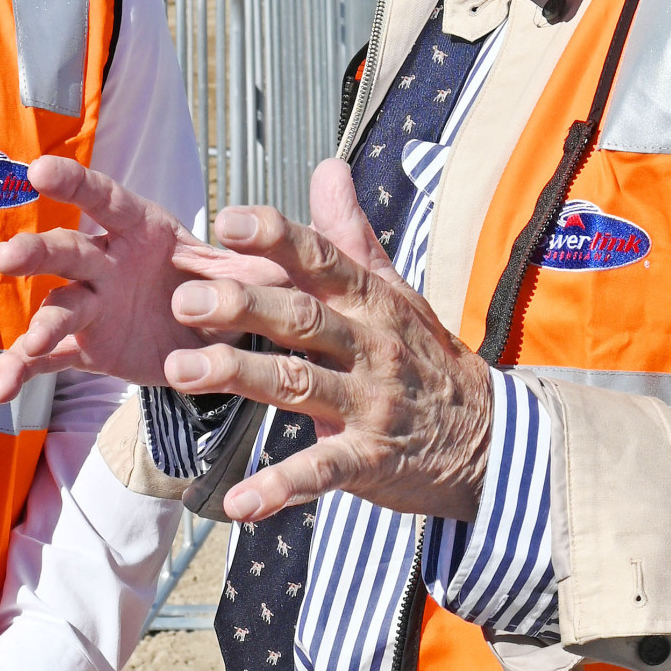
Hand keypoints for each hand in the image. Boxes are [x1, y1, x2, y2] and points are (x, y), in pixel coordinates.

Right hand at [0, 154, 289, 400]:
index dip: (75, 183)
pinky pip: (51, 358)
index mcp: (143, 230)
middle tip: (9, 257)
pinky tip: (1, 389)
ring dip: (37, 323)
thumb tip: (284, 256)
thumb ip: (259, 264)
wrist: (213, 339)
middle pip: (68, 250)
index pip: (107, 200)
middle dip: (38, 251)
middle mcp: (108, 261)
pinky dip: (25, 370)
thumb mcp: (248, 274)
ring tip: (28, 346)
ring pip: (57, 306)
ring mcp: (93, 305)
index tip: (40, 169)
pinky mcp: (87, 347)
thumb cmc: (223, 286)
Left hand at [163, 159, 493, 522]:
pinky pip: (321, 472)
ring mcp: (370, 404)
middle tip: (182, 301)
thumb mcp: (393, 290)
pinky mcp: (369, 460)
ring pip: (298, 385)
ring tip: (180, 374)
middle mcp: (370, 346)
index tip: (227, 221)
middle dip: (240, 306)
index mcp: (370, 302)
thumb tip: (327, 167)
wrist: (490, 437)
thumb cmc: (426, 356)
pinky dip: (279, 488)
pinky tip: (237, 502)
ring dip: (239, 378)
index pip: (322, 260)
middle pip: (301, 318)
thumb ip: (350, 234)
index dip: (277, 238)